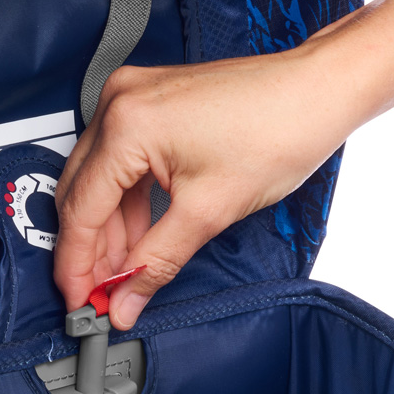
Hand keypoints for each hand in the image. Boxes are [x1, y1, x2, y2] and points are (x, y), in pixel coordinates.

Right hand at [54, 28, 373, 328]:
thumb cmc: (279, 129)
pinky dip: (128, 203)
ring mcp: (133, 98)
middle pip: (81, 193)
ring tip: (123, 274)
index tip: (81, 302)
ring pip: (100, 180)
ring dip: (111, 230)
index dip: (76, 266)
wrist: (317, 92)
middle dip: (91, 251)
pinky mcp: (150, 103)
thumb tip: (124, 299)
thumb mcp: (209, 212)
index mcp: (126, 125)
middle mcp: (119, 103)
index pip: (80, 210)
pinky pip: (121, 161)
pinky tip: (138, 238)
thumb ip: (155, 264)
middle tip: (100, 296)